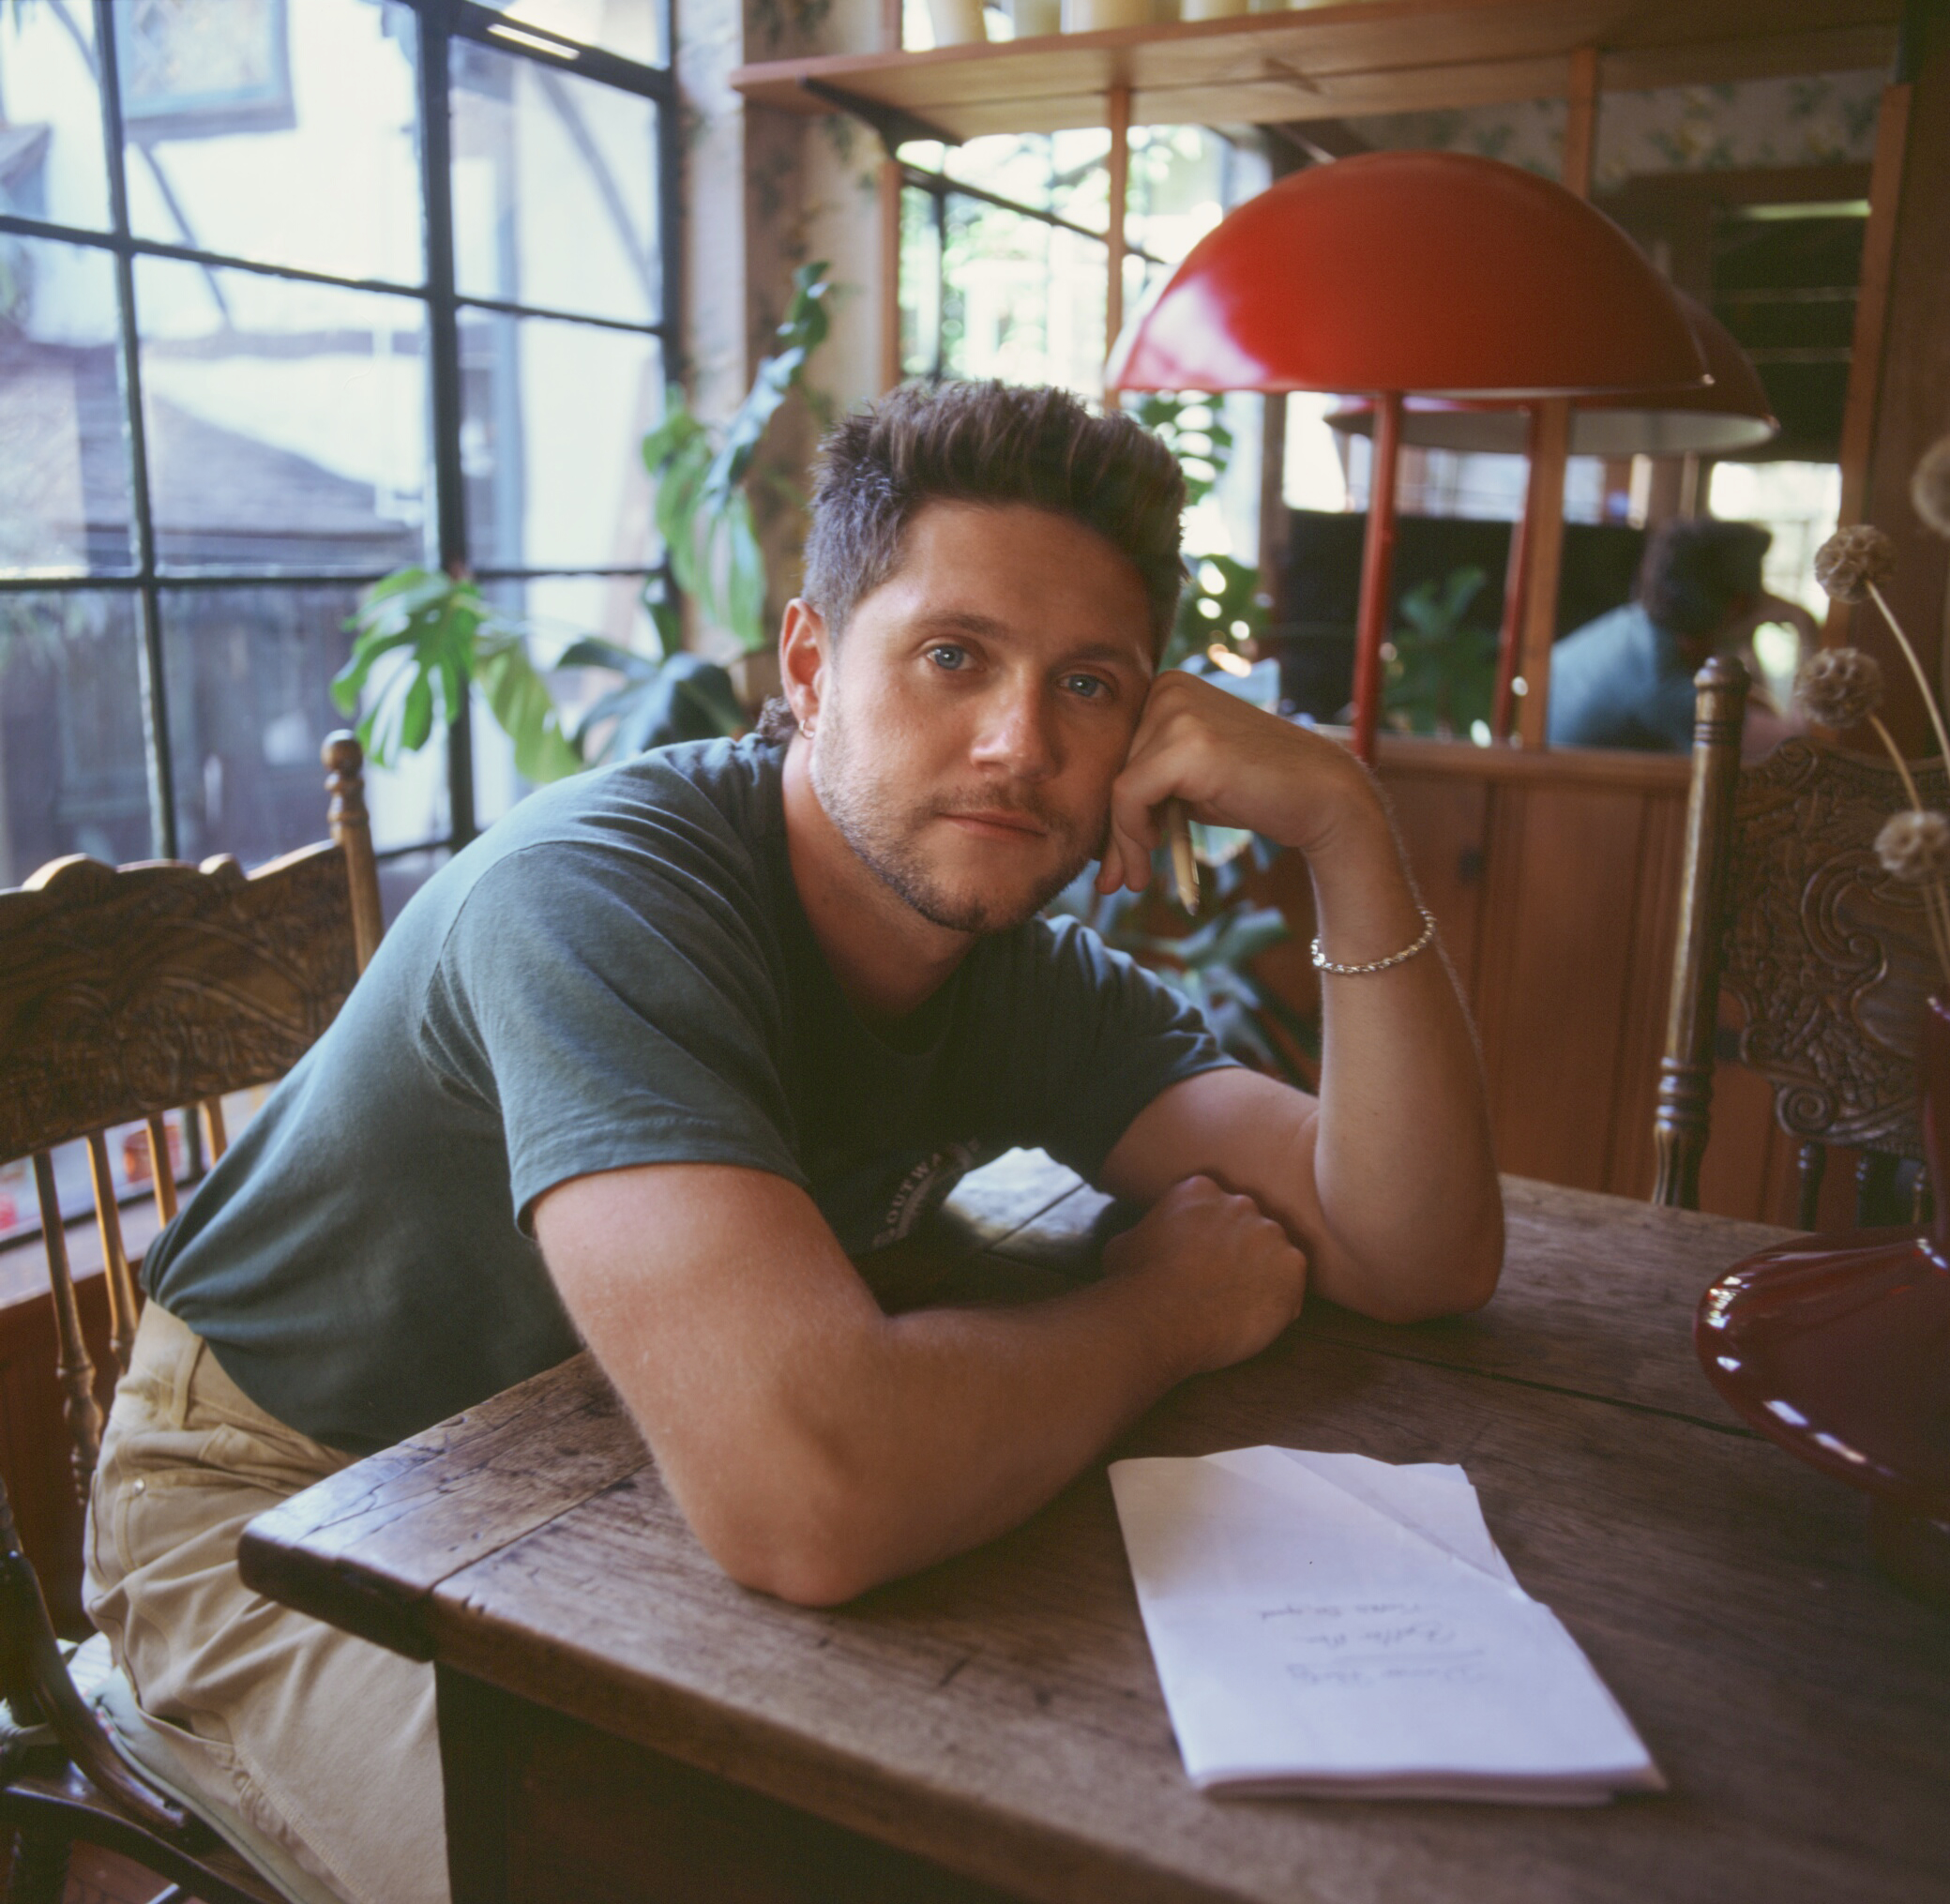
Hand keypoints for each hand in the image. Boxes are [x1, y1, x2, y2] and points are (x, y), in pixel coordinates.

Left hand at [1096, 671, 1380, 896]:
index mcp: (1164, 685)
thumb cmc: (1253, 790)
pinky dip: (1131, 835)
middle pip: (1109, 767)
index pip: (1112, 750)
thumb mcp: (1185, 782)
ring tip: (1132, 880)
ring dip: (1122, 843)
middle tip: (1114, 881)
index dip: (1107, 807)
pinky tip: (1151, 858)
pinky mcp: (1187, 745)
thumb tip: (1092, 831)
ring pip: (1116, 786)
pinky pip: (1130, 796)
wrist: (1320, 794)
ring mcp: (1178, 711)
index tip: (1110, 860)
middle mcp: (1167, 687)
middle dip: (1111, 831)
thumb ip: (1143, 787)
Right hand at [1102, 1174, 1308, 1376]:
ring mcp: (1270, 1234)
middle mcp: (1241, 1203)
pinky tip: (1254, 1316)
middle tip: (1221, 1282)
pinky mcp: (1292, 1267)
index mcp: (1200, 1190)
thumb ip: (1146, 1231)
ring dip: (1262, 1274)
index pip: (1216, 1207)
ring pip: (1274, 1252)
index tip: (1201, 1258)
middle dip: (1240, 1250)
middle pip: (1249, 1225)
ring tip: (1238, 1303)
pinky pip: (1294, 1282)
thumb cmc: (1136, 1283)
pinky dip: (1281, 1299)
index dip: (1210, 1235)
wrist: (1161, 1317)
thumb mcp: (1124, 1244)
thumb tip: (1143, 1240)